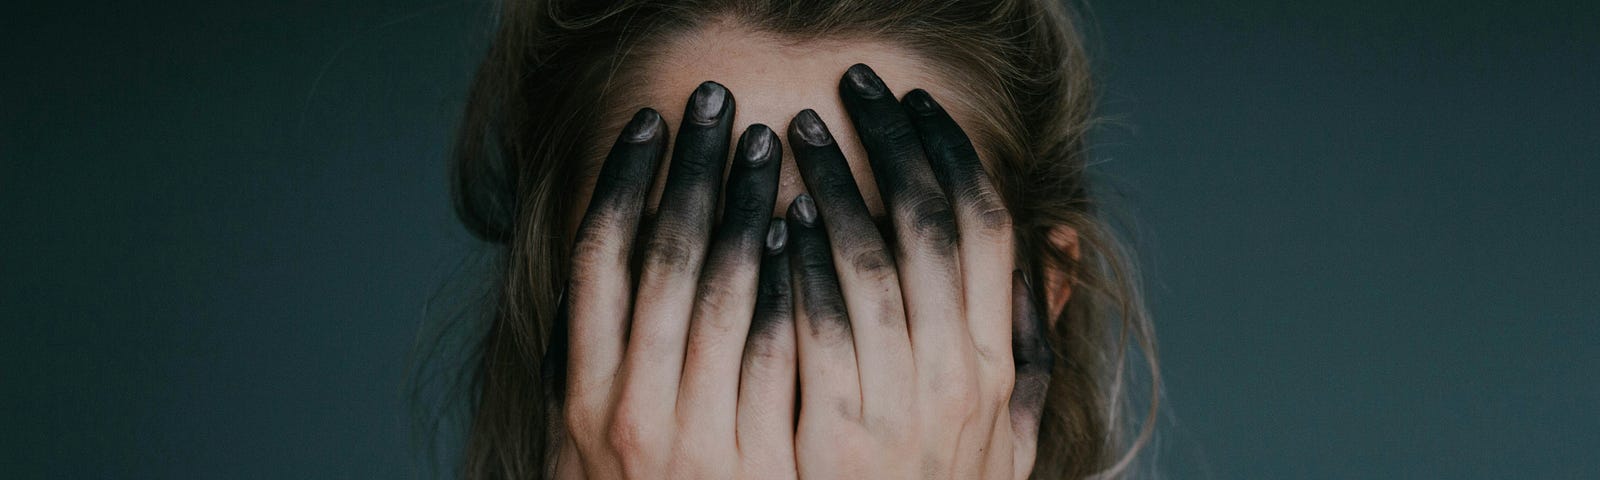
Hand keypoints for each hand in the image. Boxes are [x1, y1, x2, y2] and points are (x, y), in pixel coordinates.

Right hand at [557, 82, 797, 478]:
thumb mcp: (588, 450)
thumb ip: (597, 369)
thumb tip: (608, 274)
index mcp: (582, 397)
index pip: (598, 261)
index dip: (623, 181)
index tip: (650, 126)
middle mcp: (628, 412)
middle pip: (661, 257)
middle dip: (692, 170)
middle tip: (717, 108)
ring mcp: (696, 439)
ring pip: (720, 291)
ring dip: (745, 207)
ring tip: (767, 151)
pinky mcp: (761, 464)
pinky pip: (777, 351)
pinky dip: (787, 283)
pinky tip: (801, 236)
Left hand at [783, 64, 1053, 478]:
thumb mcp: (1012, 427)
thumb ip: (1031, 338)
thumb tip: (1058, 244)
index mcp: (1002, 364)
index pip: (989, 228)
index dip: (952, 154)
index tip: (917, 106)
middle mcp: (962, 377)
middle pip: (931, 227)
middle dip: (890, 145)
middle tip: (852, 91)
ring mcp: (902, 407)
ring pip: (871, 263)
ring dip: (834, 186)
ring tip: (797, 136)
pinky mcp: (837, 437)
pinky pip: (817, 328)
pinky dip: (798, 264)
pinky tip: (774, 222)